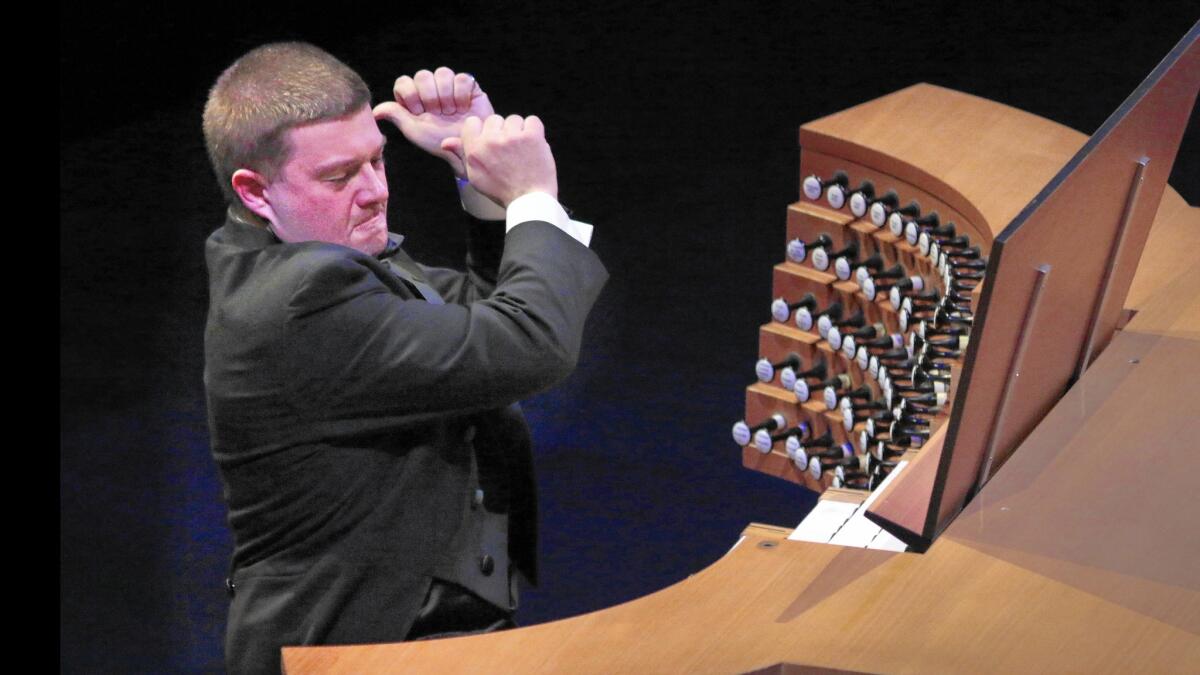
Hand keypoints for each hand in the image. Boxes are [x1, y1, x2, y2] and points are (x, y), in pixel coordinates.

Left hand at [373, 67, 494, 176]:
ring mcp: (450, 85)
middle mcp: (431, 88)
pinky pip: (462, 78)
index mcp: (414, 97)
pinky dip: (461, 96)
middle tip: (437, 114)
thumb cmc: (439, 141)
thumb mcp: (414, 130)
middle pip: (422, 75)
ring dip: (446, 96)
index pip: (404, 82)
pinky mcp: (469, 85)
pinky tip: (464, 108)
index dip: (411, 96)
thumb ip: (396, 115)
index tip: (419, 113)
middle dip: (429, 97)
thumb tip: (374, 112)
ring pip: (443, 72)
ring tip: (451, 113)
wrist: (467, 149)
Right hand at [442, 115, 556, 207]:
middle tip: (509, 150)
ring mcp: (511, 137)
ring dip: (519, 131)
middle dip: (502, 131)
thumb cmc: (502, 190)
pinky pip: (533, 120)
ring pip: (514, 119)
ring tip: (522, 150)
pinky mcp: (531, 136)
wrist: (529, 201)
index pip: (473, 122)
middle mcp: (490, 141)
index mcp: (474, 150)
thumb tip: (445, 142)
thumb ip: (462, 155)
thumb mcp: (476, 176)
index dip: (483, 130)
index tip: (491, 141)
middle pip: (495, 119)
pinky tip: (534, 146)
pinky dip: (535, 131)